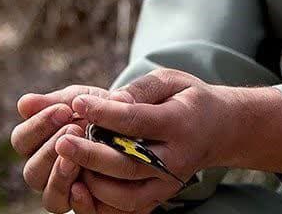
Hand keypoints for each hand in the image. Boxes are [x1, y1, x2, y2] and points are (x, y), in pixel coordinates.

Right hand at [10, 85, 109, 212]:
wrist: (132, 126)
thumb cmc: (100, 110)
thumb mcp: (82, 99)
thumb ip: (56, 102)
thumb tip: (24, 103)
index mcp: (36, 144)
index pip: (21, 140)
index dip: (38, 126)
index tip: (64, 110)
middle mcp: (45, 171)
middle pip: (32, 171)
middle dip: (51, 149)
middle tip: (75, 128)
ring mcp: (64, 190)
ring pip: (49, 196)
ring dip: (60, 175)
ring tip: (77, 158)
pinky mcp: (86, 203)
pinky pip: (75, 210)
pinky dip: (78, 200)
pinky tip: (83, 186)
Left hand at [55, 68, 281, 211]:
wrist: (219, 130)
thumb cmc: (188, 99)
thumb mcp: (172, 80)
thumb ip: (141, 89)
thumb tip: (109, 100)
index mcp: (181, 123)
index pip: (137, 121)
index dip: (105, 112)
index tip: (78, 102)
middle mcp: (177, 159)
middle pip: (128, 164)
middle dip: (91, 154)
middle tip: (62, 141)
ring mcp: (169, 183)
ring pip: (126, 195)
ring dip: (93, 181)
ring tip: (70, 162)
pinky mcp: (161, 196)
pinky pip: (128, 209)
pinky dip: (102, 201)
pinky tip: (81, 183)